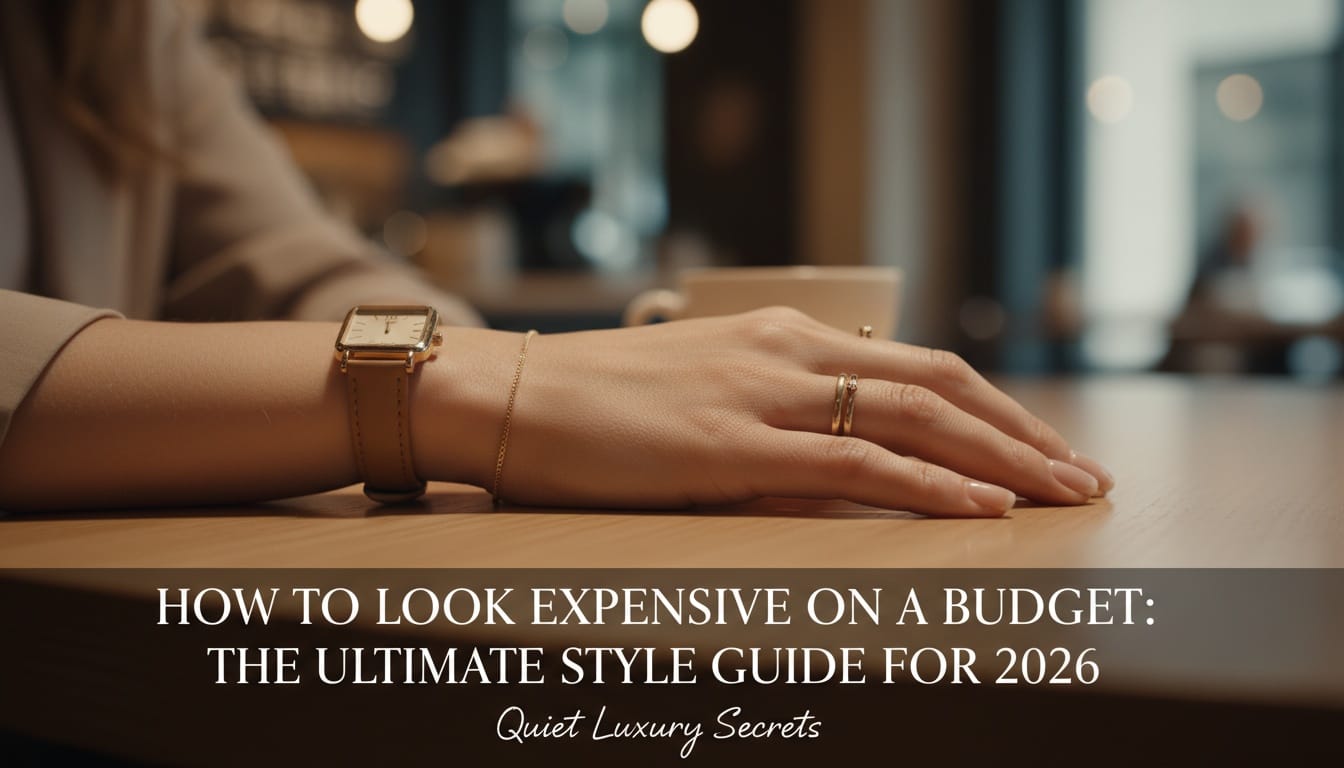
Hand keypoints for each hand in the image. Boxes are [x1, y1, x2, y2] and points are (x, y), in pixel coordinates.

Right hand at [421, 308, 1112, 516]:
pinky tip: (982, 508)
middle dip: (1023, 431)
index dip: (991, 405)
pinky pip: (857, 462)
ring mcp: (764, 395)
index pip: (917, 362)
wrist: (506, 394)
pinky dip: (930, 485)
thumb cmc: (593, 401)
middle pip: (941, 382)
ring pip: (917, 417)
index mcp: (781, 335)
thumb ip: (772, 405)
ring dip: (1002, 459)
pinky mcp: (733, 446)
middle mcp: (787, 351)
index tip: (1039, 444)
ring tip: (1064, 494)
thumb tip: (838, 445)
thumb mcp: (699, 386)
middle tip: (1083, 473)